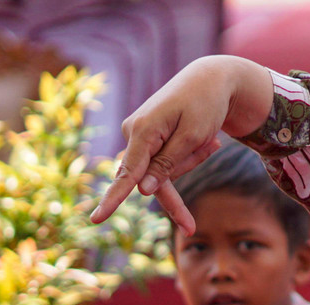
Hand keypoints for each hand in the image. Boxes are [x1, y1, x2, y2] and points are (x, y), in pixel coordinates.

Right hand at [90, 55, 272, 234]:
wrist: (211, 79)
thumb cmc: (205, 105)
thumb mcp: (192, 136)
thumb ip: (166, 164)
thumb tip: (142, 191)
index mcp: (143, 130)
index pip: (128, 173)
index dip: (113, 199)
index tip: (96, 219)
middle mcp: (134, 132)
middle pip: (152, 179)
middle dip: (179, 189)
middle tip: (195, 212)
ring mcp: (141, 135)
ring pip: (165, 171)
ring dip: (192, 160)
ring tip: (213, 140)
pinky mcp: (150, 139)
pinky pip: (169, 162)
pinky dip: (190, 156)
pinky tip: (210, 141)